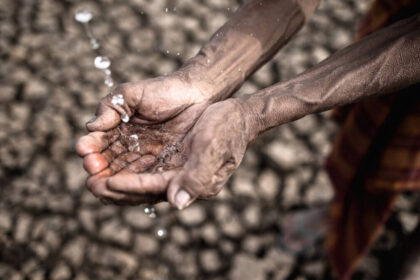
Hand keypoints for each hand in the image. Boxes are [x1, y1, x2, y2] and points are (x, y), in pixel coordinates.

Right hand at [76, 72, 211, 203]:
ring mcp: (147, 163)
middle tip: (92, 168)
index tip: (84, 150)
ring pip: (124, 180)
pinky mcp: (165, 171)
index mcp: (117, 134)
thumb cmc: (164, 91)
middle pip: (107, 168)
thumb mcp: (131, 95)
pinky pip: (148, 184)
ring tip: (104, 183)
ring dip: (112, 183)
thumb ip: (110, 108)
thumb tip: (90, 127)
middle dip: (97, 170)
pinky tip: (129, 186)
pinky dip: (136, 188)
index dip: (89, 149)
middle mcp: (129, 151)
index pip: (98, 146)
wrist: (197, 95)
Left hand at [102, 99, 256, 208]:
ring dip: (116, 178)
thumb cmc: (227, 130)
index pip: (154, 188)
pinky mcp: (172, 160)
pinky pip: (144, 168)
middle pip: (142, 190)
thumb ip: (196, 178)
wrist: (236, 116)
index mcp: (191, 182)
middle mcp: (180, 181)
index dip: (129, 187)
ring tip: (93, 174)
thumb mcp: (214, 150)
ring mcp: (175, 170)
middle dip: (115, 189)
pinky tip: (111, 163)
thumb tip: (176, 204)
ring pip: (139, 180)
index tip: (106, 183)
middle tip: (90, 184)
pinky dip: (125, 167)